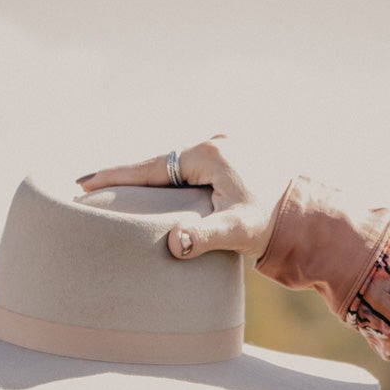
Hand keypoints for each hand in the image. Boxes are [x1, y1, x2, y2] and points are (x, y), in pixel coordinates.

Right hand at [77, 136, 290, 261]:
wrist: (305, 219)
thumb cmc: (271, 224)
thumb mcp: (237, 230)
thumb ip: (204, 237)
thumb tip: (174, 243)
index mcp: (209, 154)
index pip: (150, 167)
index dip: (115, 176)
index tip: (83, 182)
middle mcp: (214, 146)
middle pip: (158, 164)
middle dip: (126, 177)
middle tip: (89, 187)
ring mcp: (223, 152)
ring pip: (173, 168)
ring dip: (147, 181)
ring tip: (114, 193)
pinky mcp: (230, 164)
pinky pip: (188, 173)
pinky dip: (168, 184)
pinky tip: (152, 195)